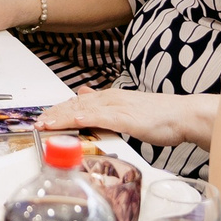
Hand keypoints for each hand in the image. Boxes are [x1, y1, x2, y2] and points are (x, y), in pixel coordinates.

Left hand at [40, 88, 197, 146]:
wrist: (183, 115)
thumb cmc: (160, 117)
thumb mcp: (128, 109)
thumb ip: (106, 106)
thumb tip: (85, 96)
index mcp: (110, 99)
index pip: (77, 104)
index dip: (58, 111)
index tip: (43, 119)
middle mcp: (111, 99)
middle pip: (75, 106)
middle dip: (54, 115)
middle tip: (36, 124)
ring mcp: (119, 107)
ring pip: (84, 110)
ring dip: (63, 117)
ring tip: (46, 123)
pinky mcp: (128, 117)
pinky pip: (104, 117)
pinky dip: (87, 118)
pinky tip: (75, 121)